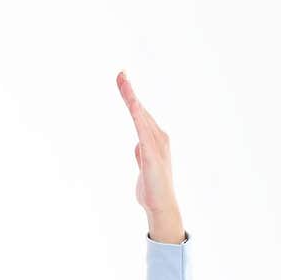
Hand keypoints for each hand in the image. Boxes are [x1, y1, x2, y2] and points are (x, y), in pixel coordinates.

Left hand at [116, 70, 180, 223]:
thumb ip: (141, 153)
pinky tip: (133, 106)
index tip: (123, 81)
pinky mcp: (151, 155)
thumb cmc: (152, 189)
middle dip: (130, 92)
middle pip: (141, 110)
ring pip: (141, 116)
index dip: (132, 97)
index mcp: (155, 139)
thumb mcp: (144, 166)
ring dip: (132, 99)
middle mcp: (159, 137)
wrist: (160, 206)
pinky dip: (138, 117)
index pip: (141, 114)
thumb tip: (138, 145)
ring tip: (123, 81)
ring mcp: (156, 145)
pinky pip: (143, 132)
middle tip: (120, 74)